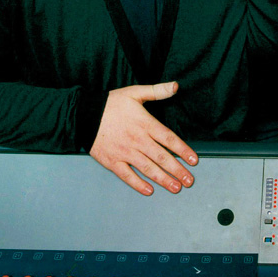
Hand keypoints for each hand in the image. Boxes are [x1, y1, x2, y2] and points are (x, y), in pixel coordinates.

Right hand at [90, 81, 198, 195]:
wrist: (83, 114)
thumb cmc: (110, 103)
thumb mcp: (134, 92)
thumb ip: (157, 91)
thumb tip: (176, 86)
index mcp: (145, 124)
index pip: (169, 139)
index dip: (183, 150)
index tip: (194, 160)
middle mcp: (137, 140)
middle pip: (162, 157)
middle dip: (178, 170)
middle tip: (189, 181)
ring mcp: (124, 152)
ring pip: (148, 168)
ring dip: (163, 179)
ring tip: (176, 188)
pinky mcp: (112, 161)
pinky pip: (127, 175)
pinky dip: (138, 184)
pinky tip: (149, 191)